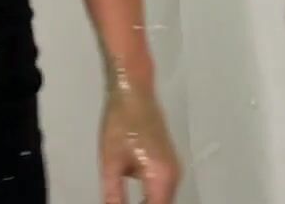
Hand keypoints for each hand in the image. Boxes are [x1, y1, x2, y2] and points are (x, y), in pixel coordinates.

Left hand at [99, 62, 181, 203]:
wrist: (134, 92)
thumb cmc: (121, 123)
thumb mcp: (110, 163)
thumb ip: (114, 195)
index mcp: (161, 176)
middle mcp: (174, 175)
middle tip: (119, 203)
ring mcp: (173, 168)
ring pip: (163, 199)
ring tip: (124, 201)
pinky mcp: (168, 162)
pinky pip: (162, 189)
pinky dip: (150, 197)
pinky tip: (133, 200)